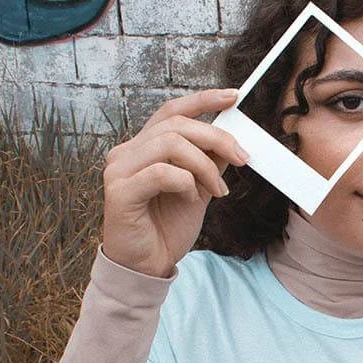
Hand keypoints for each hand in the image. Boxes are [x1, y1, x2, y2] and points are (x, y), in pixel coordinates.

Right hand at [101, 89, 247, 277]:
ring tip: (217, 191)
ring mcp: (119, 170)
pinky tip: (192, 200)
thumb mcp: (198, 191)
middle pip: (176, 125)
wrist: (148, 265)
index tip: (233, 96)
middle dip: (217, 138)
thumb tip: (231, 140)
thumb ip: (209, 164)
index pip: (171, 112)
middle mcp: (127, 152)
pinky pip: (162, 173)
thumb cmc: (167, 228)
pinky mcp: (119, 191)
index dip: (202, 99)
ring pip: (171, 144)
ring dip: (204, 166)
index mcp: (144, 148)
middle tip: (243, 158)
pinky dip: (186, 184)